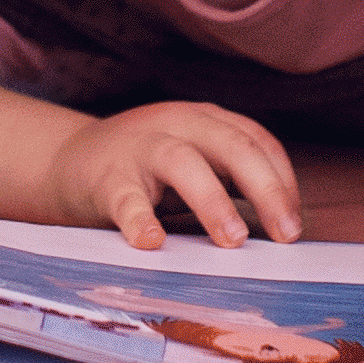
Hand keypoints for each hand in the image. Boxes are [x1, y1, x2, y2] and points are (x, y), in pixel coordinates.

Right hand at [44, 102, 300, 250]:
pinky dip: (140, 220)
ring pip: (183, 163)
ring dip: (213, 202)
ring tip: (233, 239)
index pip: (257, 141)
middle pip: (232, 146)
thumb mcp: (195, 158)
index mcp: (206, 120)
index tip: (295, 225)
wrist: (68, 161)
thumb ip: (231, 179)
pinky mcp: (108, 178)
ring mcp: (141, 148)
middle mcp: (178, 124)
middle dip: (266, 189)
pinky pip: (127, 198)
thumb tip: (284, 225)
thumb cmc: (146, 169)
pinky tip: (152, 242)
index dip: (283, 181)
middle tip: (285, 235)